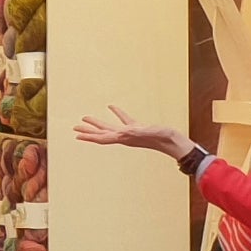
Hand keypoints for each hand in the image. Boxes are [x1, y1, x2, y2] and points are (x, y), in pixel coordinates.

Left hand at [74, 104, 192, 159]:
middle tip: (74, 127)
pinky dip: (117, 113)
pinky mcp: (139, 128)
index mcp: (125, 138)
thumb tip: (123, 132)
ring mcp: (131, 133)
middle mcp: (125, 137)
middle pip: (102, 134)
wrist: (176, 143)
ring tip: (86, 118)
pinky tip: (112, 106)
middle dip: (88, 131)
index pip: (102, 137)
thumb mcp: (147, 132)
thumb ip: (135, 132)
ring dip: (98, 123)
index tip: (76, 134)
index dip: (89, 136)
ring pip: (110, 127)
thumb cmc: (163, 138)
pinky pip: (124, 119)